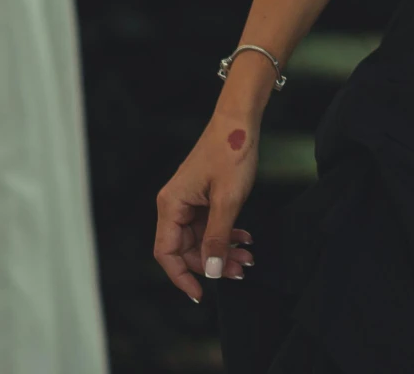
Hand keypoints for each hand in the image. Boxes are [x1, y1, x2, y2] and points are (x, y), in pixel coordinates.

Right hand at [153, 110, 261, 301]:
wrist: (240, 120)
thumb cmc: (231, 151)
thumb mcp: (228, 199)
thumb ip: (217, 237)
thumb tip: (211, 271)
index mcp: (171, 205)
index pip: (167, 252)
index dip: (181, 276)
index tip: (201, 292)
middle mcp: (175, 205)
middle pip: (187, 248)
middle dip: (213, 262)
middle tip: (239, 271)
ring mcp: (189, 200)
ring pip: (202, 238)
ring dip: (224, 250)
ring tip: (247, 258)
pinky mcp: (203, 196)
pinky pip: (211, 224)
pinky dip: (227, 234)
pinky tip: (244, 239)